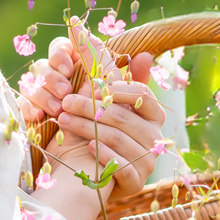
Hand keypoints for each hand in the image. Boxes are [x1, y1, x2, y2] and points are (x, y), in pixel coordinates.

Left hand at [53, 76, 167, 198]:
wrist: (91, 173)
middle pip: (122, 117)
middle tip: (66, 102)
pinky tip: (87, 146)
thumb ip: (104, 69)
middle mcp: (154, 137)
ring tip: (64, 121)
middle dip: (90, 108)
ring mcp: (147, 161)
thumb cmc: (99, 130)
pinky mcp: (136, 182)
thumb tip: (100, 37)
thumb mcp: (104, 101)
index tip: (91, 84)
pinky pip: (121, 166)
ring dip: (88, 128)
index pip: (142, 94)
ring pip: (117, 139)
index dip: (117, 88)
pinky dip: (103, 154)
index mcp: (153, 115)